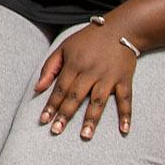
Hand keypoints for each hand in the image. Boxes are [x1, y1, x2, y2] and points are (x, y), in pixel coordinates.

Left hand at [33, 24, 134, 138]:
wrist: (120, 28)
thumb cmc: (88, 40)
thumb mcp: (64, 47)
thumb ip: (50, 67)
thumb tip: (38, 88)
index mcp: (74, 64)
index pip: (60, 88)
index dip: (51, 105)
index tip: (43, 121)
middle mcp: (91, 72)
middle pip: (76, 96)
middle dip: (65, 114)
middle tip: (57, 131)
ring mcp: (109, 76)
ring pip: (99, 100)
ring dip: (92, 118)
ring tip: (85, 135)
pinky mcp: (124, 79)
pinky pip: (126, 99)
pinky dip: (126, 114)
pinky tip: (124, 130)